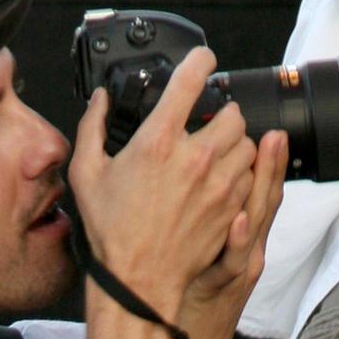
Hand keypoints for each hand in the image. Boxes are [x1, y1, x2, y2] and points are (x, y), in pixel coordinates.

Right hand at [69, 48, 256, 320]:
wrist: (139, 279)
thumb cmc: (112, 231)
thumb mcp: (86, 173)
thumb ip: (92, 126)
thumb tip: (100, 100)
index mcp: (158, 140)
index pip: (191, 80)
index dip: (201, 60)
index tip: (203, 59)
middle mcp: (194, 156)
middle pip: (232, 112)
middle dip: (221, 113)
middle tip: (206, 124)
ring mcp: (218, 183)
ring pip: (247, 143)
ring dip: (234, 143)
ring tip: (215, 154)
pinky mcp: (232, 206)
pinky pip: (251, 176)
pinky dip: (240, 173)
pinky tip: (220, 181)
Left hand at [178, 129, 287, 338]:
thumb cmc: (188, 291)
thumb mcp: (205, 248)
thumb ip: (207, 212)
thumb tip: (197, 171)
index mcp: (239, 232)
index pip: (256, 189)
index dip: (268, 161)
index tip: (271, 130)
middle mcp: (246, 246)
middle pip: (265, 199)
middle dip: (272, 165)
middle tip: (275, 133)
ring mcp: (237, 265)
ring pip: (256, 223)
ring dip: (262, 188)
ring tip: (264, 155)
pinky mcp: (222, 284)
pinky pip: (232, 259)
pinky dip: (237, 238)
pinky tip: (238, 218)